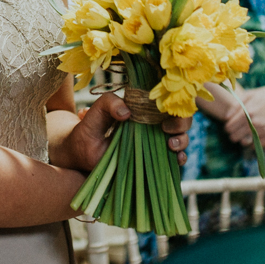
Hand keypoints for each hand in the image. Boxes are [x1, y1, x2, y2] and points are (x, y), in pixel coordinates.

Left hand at [64, 94, 188, 172]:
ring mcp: (156, 143)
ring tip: (170, 145)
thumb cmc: (90, 128)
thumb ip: (109, 103)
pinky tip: (176, 158)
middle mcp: (154, 125)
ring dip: (182, 140)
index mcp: (144, 109)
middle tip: (166, 129)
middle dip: (181, 123)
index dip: (174, 105)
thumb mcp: (96, 111)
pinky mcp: (154, 161)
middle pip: (181, 120)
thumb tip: (127, 112)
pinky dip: (180, 158)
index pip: (168, 102)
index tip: (164, 112)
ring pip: (182, 138)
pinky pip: (175, 160)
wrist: (82, 153)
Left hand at [221, 82, 264, 150]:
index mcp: (247, 111)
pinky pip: (256, 145)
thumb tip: (226, 117)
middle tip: (236, 130)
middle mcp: (254, 122)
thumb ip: (236, 105)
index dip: (227, 127)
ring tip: (245, 133)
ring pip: (244, 142)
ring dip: (242, 139)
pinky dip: (253, 142)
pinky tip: (255, 135)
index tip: (230, 126)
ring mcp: (263, 129)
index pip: (229, 127)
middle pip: (235, 137)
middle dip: (233, 134)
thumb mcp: (250, 94)